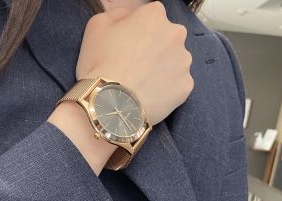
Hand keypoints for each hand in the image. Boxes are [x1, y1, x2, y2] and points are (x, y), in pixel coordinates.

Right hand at [75, 1, 193, 125]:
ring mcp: (184, 61)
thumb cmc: (101, 65)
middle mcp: (176, 34)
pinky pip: (177, 84)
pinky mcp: (186, 86)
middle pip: (165, 37)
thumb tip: (127, 17)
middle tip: (133, 66)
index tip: (125, 46)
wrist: (111, 106)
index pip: (149, 16)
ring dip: (161, 68)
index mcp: (154, 16)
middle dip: (153, 48)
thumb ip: (116, 14)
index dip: (136, 31)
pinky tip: (149, 95)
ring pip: (173, 61)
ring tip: (141, 83)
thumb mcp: (95, 27)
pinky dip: (165, 88)